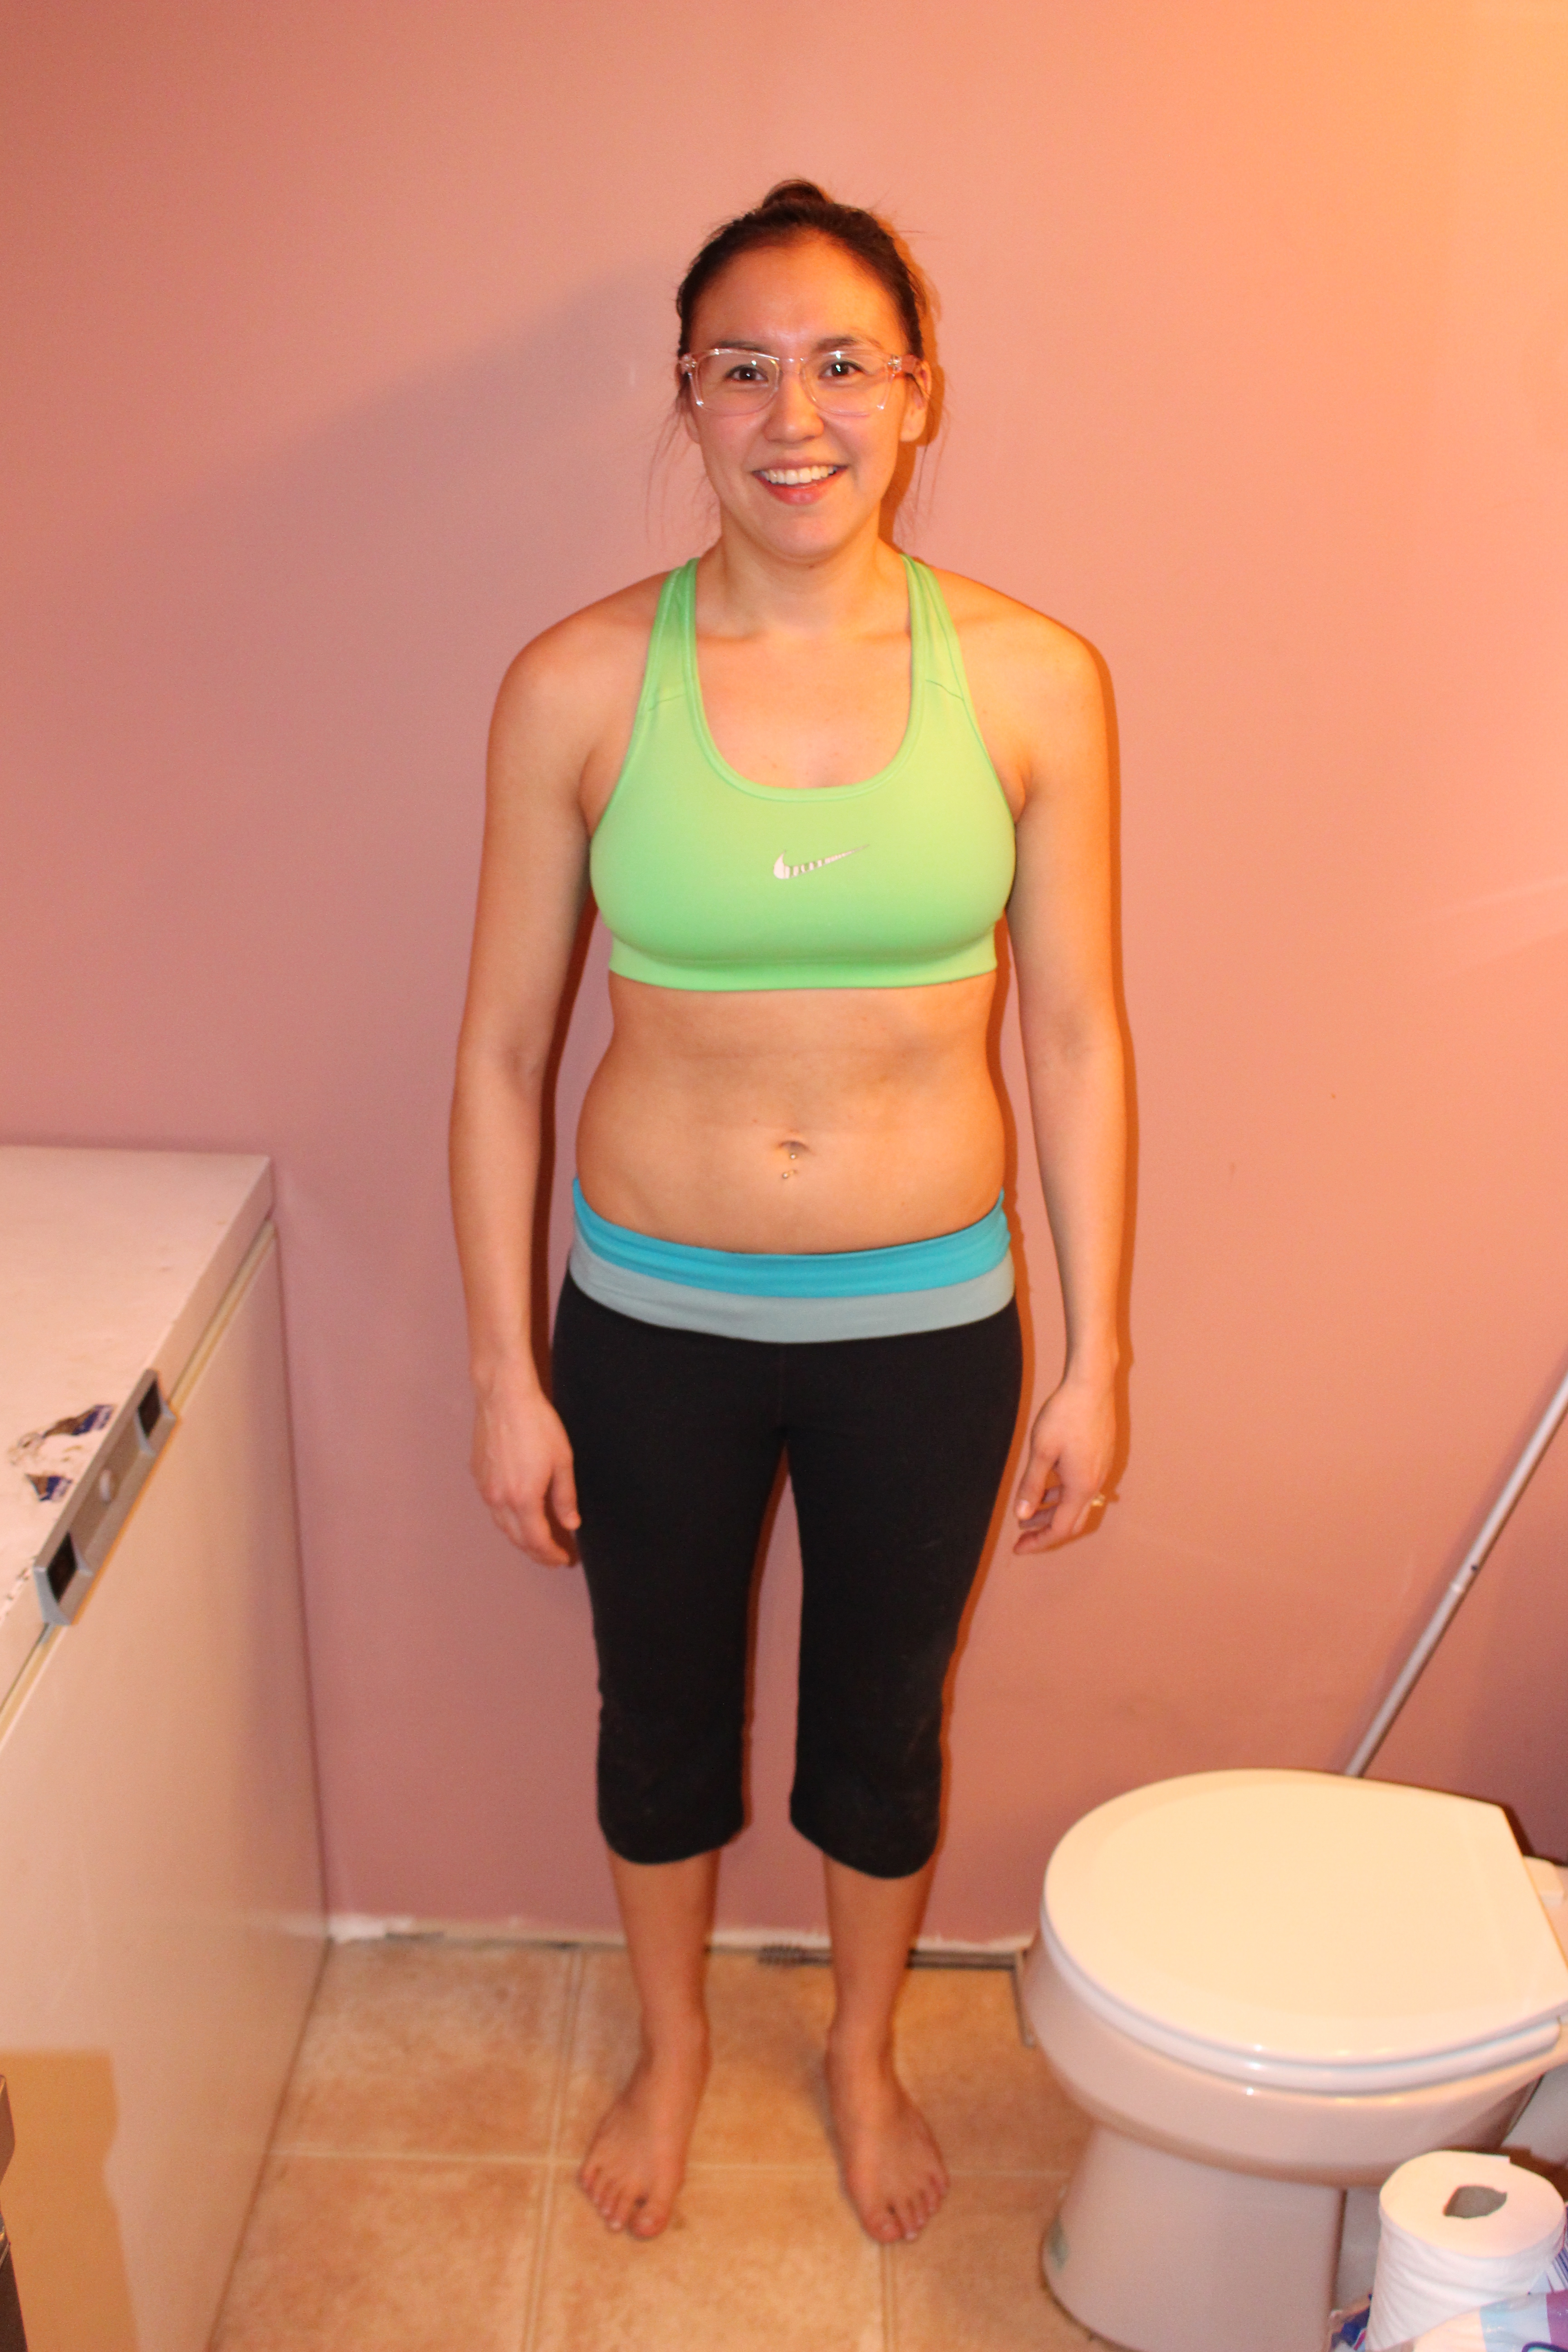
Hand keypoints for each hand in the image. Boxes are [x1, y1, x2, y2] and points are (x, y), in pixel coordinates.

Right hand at [470, 1370, 580, 1564]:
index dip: (550, 1555)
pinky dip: (507, 1518)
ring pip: (502, 1524)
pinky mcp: (477, 1474)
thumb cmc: (537, 1424)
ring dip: (520, 1537)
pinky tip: (518, 1512)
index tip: (563, 1560)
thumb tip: (570, 1523)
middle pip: (516, 1538)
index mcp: (523, 1498)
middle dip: (535, 1552)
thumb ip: (565, 1497)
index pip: (537, 1541)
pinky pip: (493, 1506)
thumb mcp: (562, 1461)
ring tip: (537, 1539)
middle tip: (551, 1556)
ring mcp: (485, 1487)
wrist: (504, 1397)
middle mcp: (499, 1499)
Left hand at [1012, 1376, 1114, 1552]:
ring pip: (1076, 1503)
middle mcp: (1095, 1483)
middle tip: (1021, 1534)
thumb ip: (1032, 1486)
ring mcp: (1101, 1470)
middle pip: (1072, 1521)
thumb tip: (1022, 1515)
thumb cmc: (1065, 1415)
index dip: (1039, 1541)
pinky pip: (1082, 1487)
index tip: (1018, 1547)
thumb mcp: (1041, 1451)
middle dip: (1045, 1530)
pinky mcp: (1101, 1457)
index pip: (1061, 1528)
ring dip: (1053, 1510)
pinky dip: (1063, 1494)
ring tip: (1028, 1510)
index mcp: (1081, 1486)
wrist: (1092, 1384)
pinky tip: (1047, 1485)